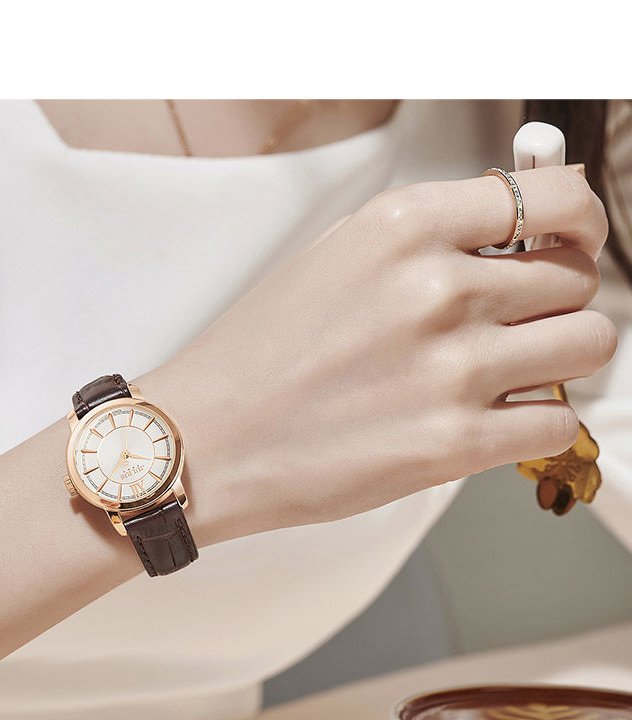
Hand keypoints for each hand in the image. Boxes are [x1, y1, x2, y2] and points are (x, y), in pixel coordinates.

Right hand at [134, 164, 615, 545]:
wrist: (208, 438)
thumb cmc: (258, 355)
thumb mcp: (335, 258)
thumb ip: (427, 237)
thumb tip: (511, 233)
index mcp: (403, 226)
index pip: (556, 199)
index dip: (581, 222)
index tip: (572, 241)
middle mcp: (436, 288)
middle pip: (578, 279)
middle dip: (557, 300)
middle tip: (518, 323)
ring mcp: (451, 368)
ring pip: (587, 346)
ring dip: (558, 359)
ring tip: (507, 373)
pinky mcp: (454, 444)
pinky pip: (558, 421)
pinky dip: (535, 421)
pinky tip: (488, 420)